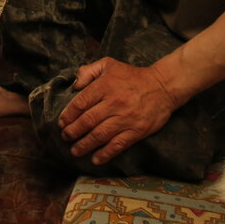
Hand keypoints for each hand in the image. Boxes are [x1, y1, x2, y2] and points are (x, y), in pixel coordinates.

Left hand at [56, 57, 179, 165]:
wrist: (163, 86)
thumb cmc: (132, 76)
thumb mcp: (108, 64)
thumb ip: (88, 71)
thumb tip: (74, 86)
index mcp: (105, 86)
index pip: (80, 103)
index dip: (68, 115)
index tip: (61, 123)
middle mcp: (114, 103)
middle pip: (87, 121)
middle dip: (72, 132)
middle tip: (65, 137)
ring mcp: (126, 118)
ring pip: (99, 135)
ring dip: (84, 145)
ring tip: (75, 151)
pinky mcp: (137, 131)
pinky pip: (117, 145)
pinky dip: (105, 154)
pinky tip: (95, 159)